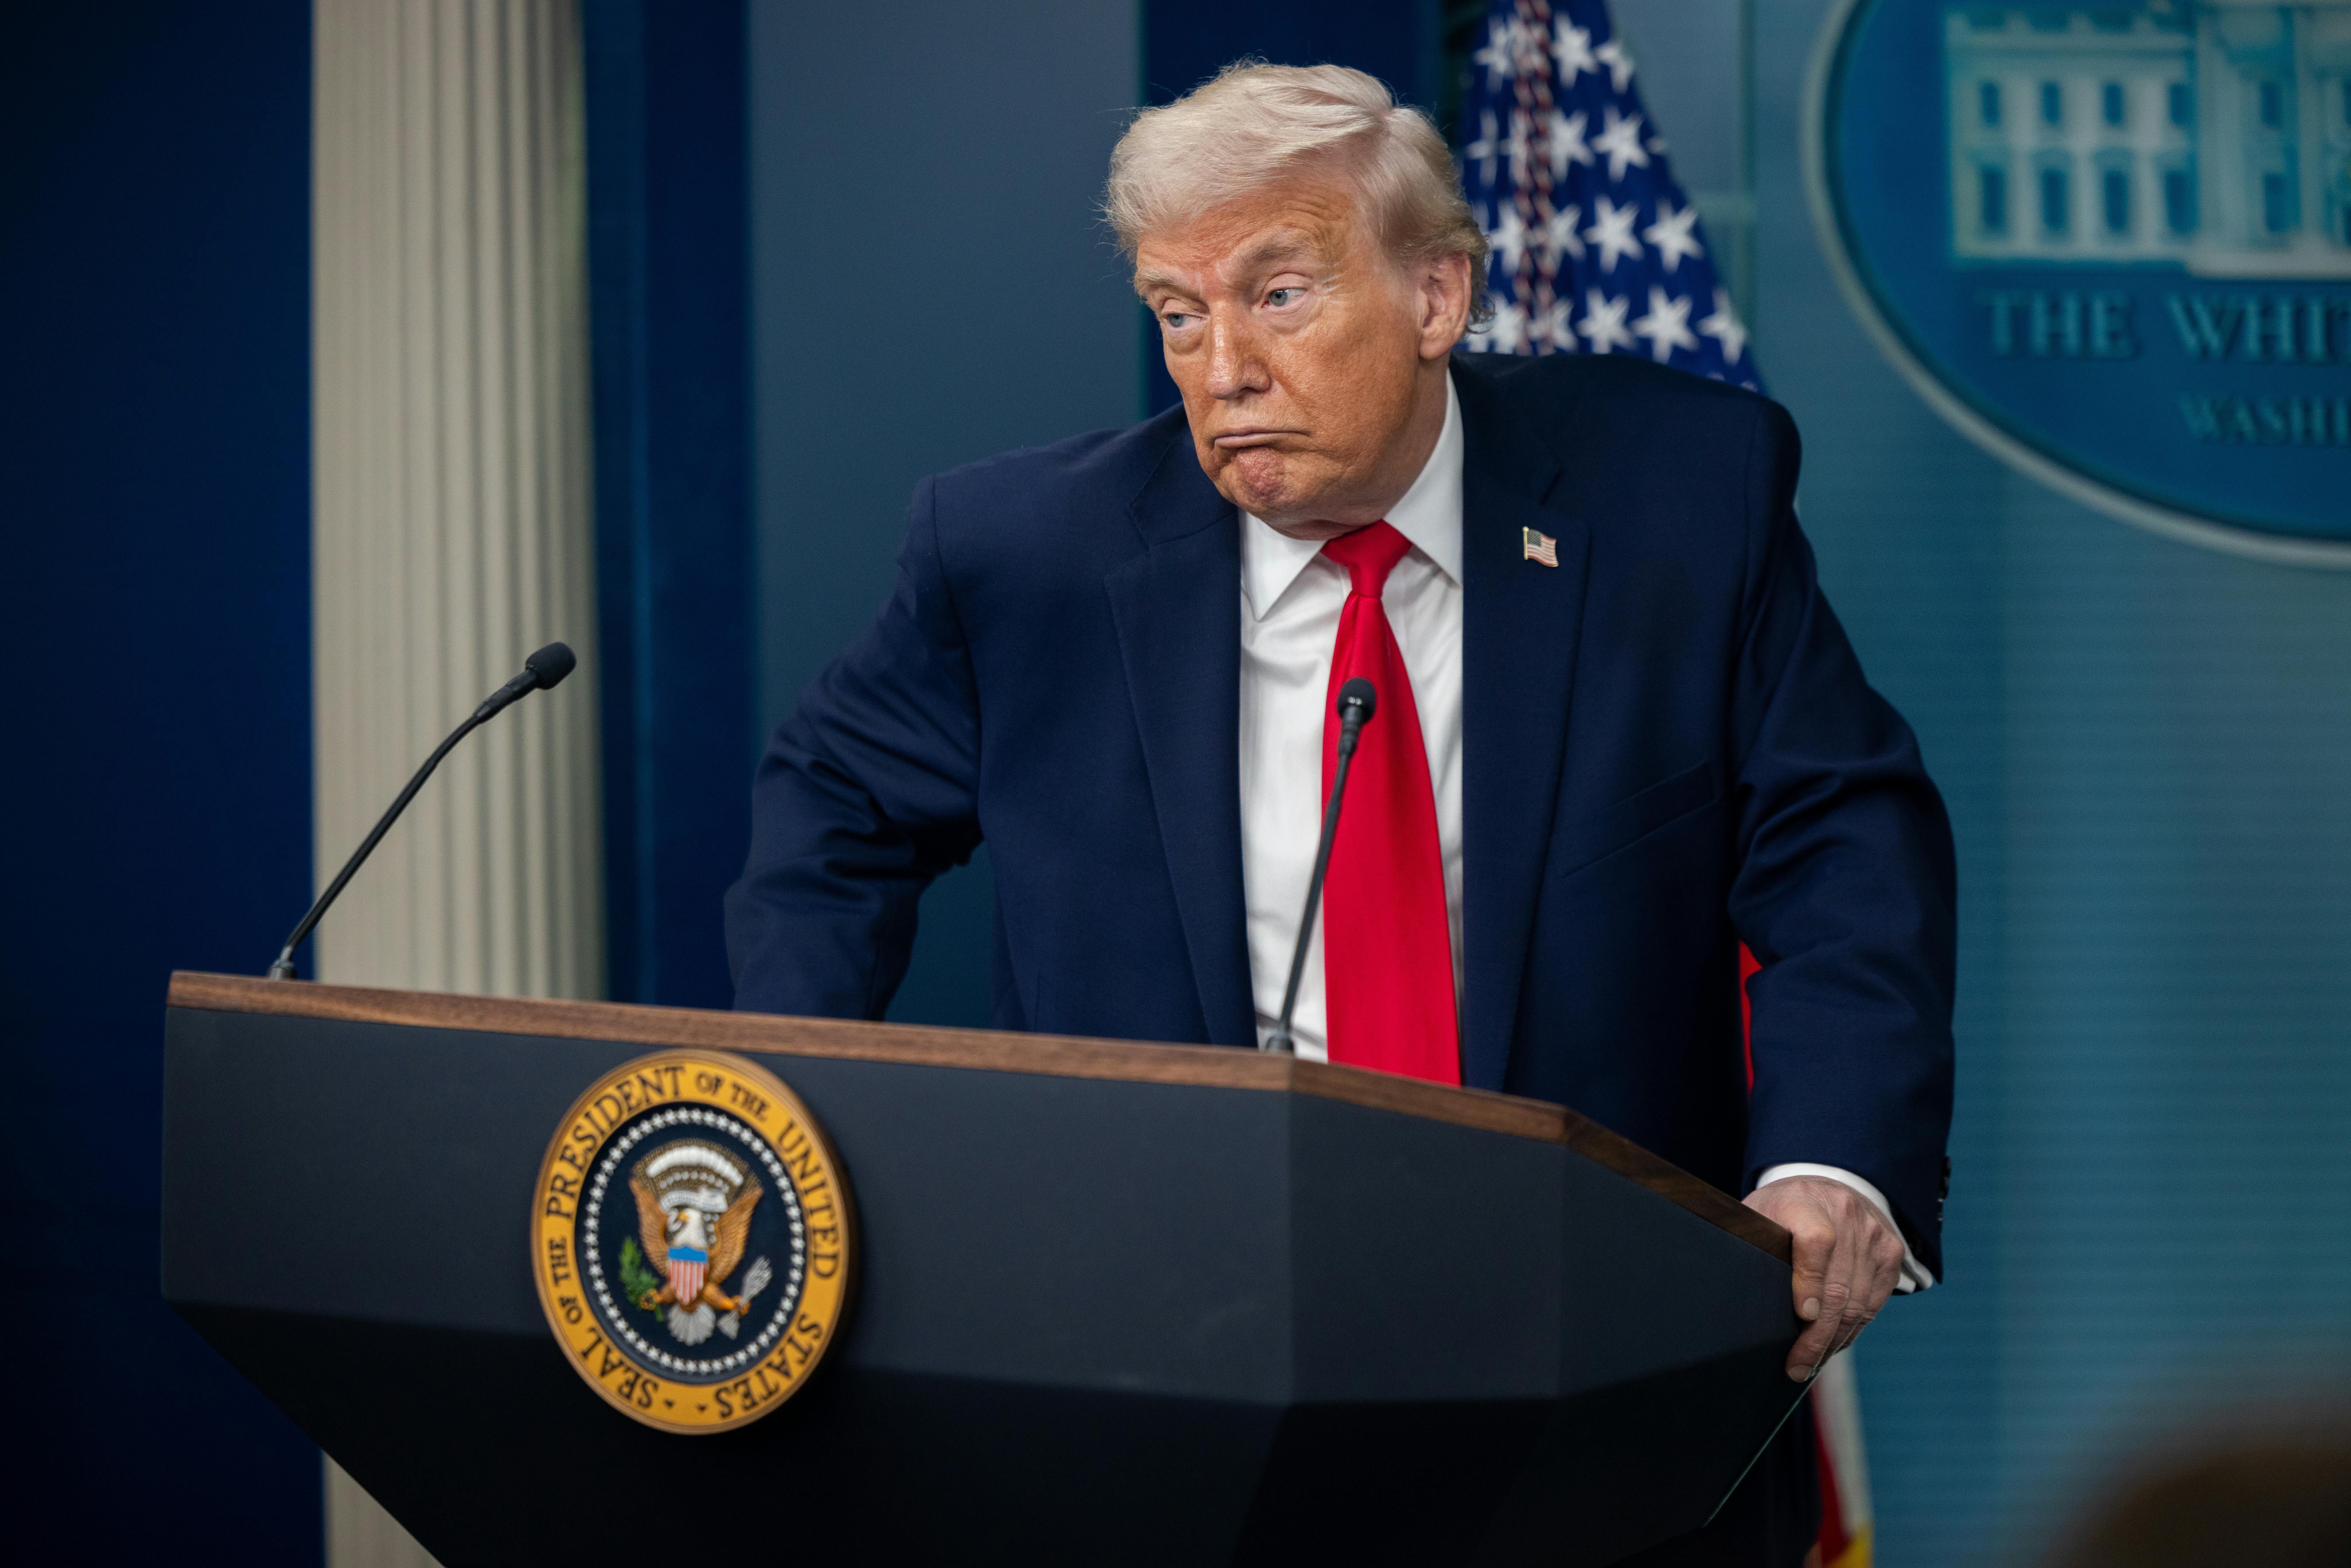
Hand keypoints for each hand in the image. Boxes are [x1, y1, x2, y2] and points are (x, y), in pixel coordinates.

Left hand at [1743, 1175, 1906, 1381]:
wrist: (1826, 1187)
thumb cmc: (1782, 1210)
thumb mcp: (1759, 1216)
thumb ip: (1756, 1247)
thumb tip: (1745, 1300)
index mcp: (1805, 1201)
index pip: (1815, 1242)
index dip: (1809, 1282)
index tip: (1801, 1316)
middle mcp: (1846, 1214)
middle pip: (1838, 1285)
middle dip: (1816, 1336)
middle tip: (1797, 1367)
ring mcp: (1873, 1234)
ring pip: (1858, 1303)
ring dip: (1834, 1341)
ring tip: (1812, 1364)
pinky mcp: (1891, 1252)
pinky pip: (1873, 1303)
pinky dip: (1853, 1330)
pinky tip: (1834, 1345)